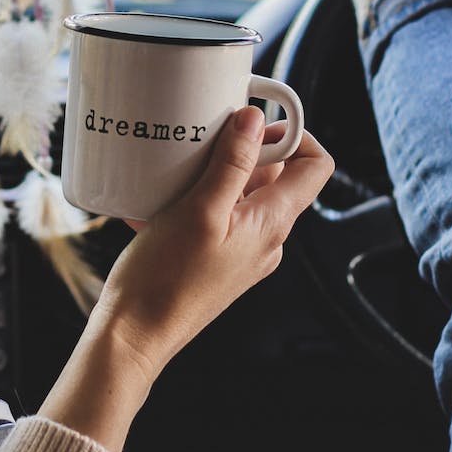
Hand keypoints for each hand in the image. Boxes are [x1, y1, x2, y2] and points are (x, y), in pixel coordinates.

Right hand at [40, 106, 333, 451]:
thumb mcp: (199, 210)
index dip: (294, 133)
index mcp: (272, 224)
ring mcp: (241, 250)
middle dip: (240, 146)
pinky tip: (157, 197)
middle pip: (274, 174)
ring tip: (175, 163)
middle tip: (201, 132)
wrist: (136, 334)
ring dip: (212, 170)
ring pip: (239, 192)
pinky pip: (215, 214)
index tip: (252, 116)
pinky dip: (193, 196)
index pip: (315, 165)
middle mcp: (266, 238)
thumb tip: (256, 119)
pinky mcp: (214, 258)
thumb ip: (232, 164)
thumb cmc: (165, 279)